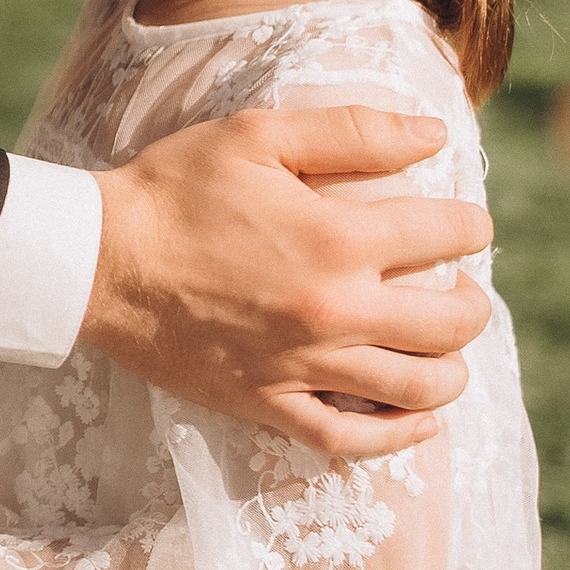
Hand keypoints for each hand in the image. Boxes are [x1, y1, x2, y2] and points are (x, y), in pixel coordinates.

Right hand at [84, 106, 490, 458]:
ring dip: (449, 370)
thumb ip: (353, 131)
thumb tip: (435, 132)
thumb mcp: (258, 135)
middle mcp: (334, 310)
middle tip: (460, 291)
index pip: (450, 237)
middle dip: (472, 303)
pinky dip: (396, 436)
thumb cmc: (174, 189)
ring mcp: (303, 365)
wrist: (97, 260)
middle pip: (450, 323)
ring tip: (444, 352)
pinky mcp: (267, 403)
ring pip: (417, 389)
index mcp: (339, 238)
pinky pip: (350, 438)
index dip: (470, 225)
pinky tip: (416, 421)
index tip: (463, 225)